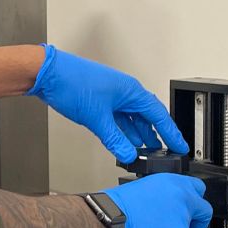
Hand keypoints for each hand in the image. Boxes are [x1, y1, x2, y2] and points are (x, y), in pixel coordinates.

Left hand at [27, 45, 188, 163]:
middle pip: (146, 117)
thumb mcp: (97, 118)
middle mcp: (124, 92)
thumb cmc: (72, 82)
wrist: (47, 73)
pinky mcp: (98, 101)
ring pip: (131, 119)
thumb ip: (114, 139)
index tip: (181, 146)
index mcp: (131, 91)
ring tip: (145, 151)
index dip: (171, 132)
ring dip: (137, 135)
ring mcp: (111, 96)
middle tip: (164, 153)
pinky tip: (122, 142)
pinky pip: (117, 119)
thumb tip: (127, 154)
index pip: (158, 115)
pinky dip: (121, 131)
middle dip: (155, 136)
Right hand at [103, 174, 211, 227]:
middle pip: (204, 211)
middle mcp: (182, 197)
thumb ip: (164, 195)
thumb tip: (170, 207)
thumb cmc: (116, 206)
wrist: (109, 220)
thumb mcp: (144, 189)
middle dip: (196, 223)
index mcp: (172, 182)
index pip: (198, 189)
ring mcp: (183, 219)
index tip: (190, 210)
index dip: (194, 203)